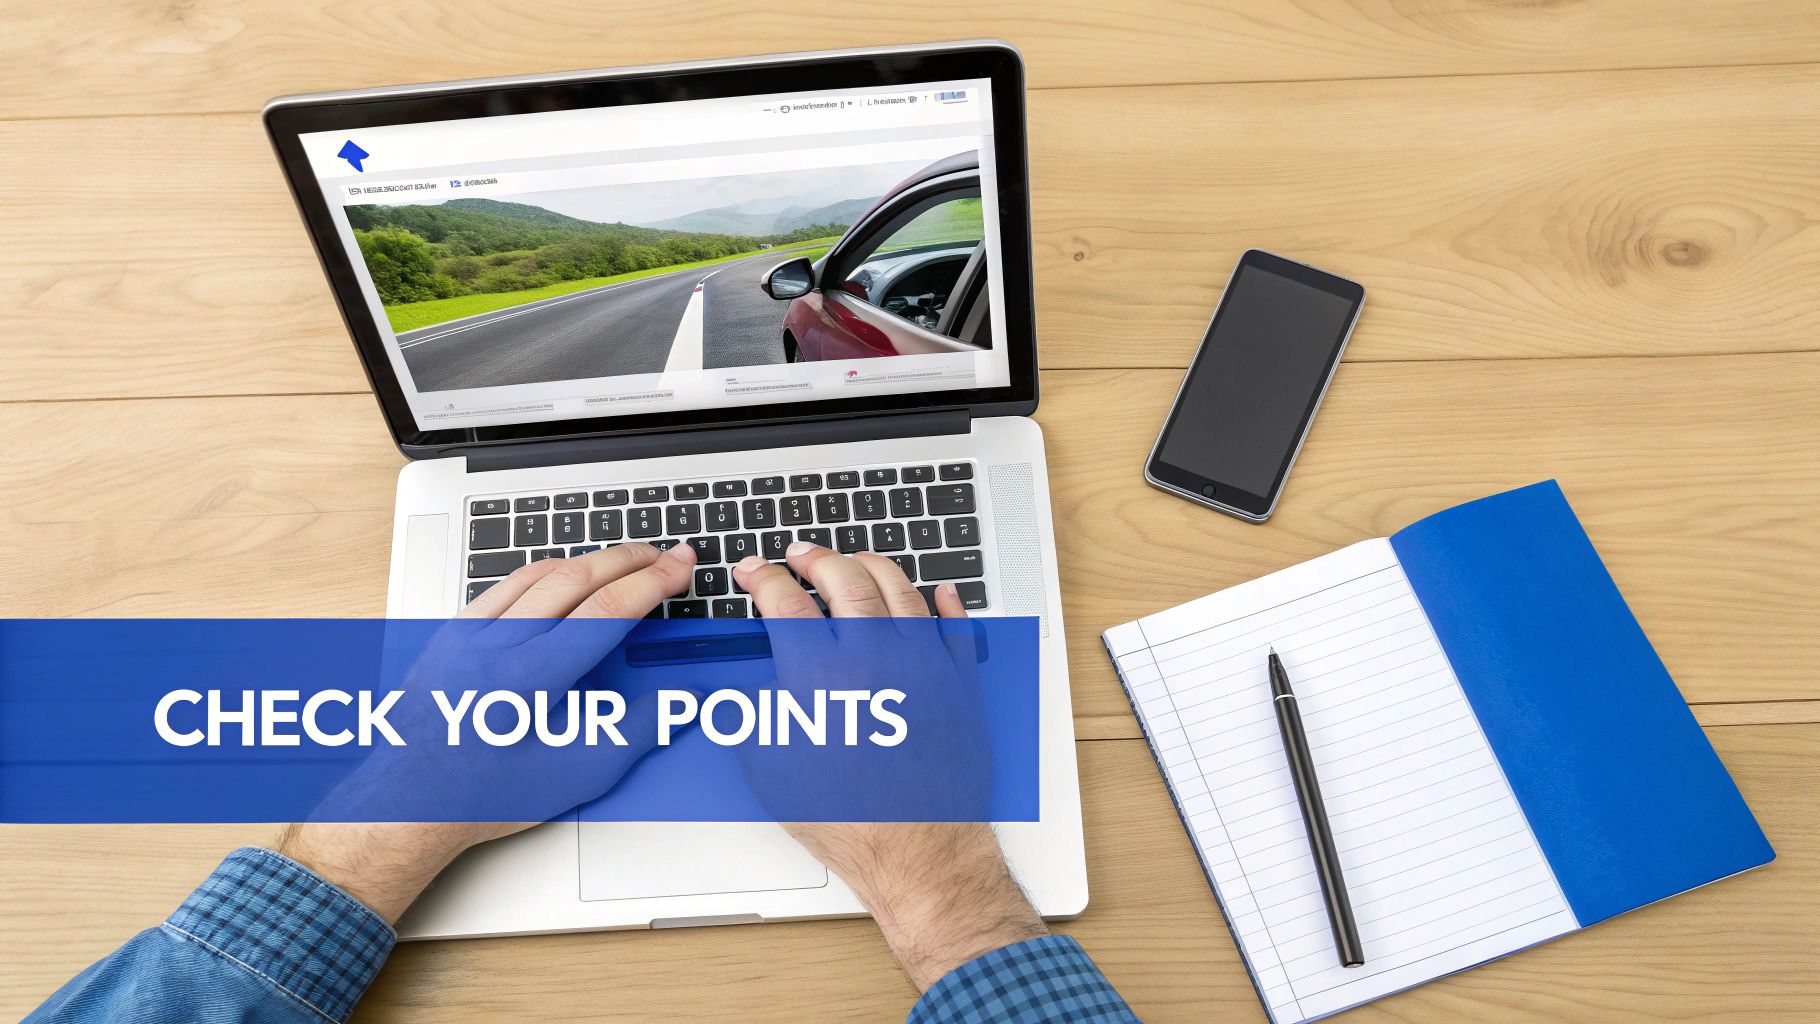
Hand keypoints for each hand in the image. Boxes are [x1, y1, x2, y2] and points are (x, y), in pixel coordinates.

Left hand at [279, 542, 696, 922]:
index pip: (606, 610)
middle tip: (666, 554)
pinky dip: (544, 572)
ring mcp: (468, 634)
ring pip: (538, 574)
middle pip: (576, 578)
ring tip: (625, 558)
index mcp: (531, 678)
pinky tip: (563, 574)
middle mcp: (497, 645)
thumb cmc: (484, 794)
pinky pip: (503, 586)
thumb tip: (682, 700)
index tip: (679, 568)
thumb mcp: (578, 773)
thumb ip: (639, 730)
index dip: (652, 583)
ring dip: (589, 559)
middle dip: (630, 559)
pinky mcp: (450, 634)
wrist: (408, 804)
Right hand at [732, 544, 1048, 989]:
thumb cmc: (847, 818)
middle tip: (800, 554)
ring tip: (853, 560)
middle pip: (844, 579)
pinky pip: (954, 626)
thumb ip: (756, 712)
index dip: (762, 578)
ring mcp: (923, 663)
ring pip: (900, 589)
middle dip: (815, 558)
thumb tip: (759, 686)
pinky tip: (937, 592)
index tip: (754, 571)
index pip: (784, 601)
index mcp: (820, 671)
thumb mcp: (770, 767)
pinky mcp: (959, 683)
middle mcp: (875, 654)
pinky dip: (944, 602)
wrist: (917, 852)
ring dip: (871, 565)